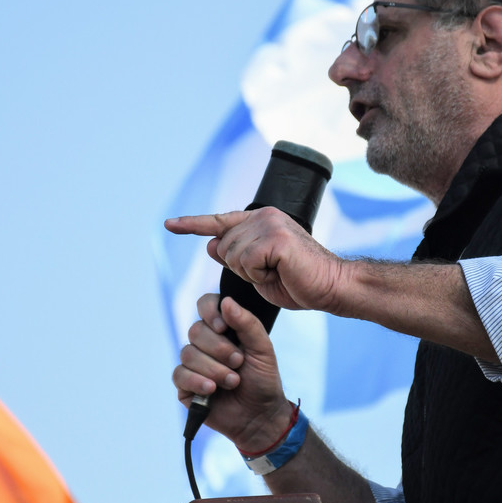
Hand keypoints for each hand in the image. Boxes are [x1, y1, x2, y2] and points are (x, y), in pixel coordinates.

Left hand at [165, 208, 347, 312]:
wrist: (332, 287)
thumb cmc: (300, 282)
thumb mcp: (259, 272)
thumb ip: (236, 256)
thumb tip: (211, 244)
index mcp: (261, 220)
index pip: (219, 221)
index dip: (192, 224)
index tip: (169, 224)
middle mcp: (264, 215)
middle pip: (223, 246)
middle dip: (242, 268)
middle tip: (273, 272)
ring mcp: (269, 223)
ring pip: (232, 255)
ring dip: (252, 273)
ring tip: (279, 271)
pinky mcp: (275, 237)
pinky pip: (246, 262)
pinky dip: (259, 275)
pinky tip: (280, 271)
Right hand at [171, 294, 294, 451]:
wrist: (260, 415)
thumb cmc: (263, 380)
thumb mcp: (263, 349)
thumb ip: (247, 323)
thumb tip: (226, 302)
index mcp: (223, 328)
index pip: (205, 304)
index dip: (210, 311)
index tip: (223, 327)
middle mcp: (205, 343)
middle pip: (195, 330)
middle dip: (219, 349)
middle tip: (239, 362)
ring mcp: (193, 364)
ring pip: (188, 353)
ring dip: (214, 369)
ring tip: (233, 381)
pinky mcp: (185, 385)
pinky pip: (180, 375)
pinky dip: (197, 381)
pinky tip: (212, 390)